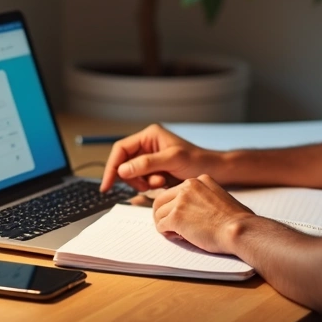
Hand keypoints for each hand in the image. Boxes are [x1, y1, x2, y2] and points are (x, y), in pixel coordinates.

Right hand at [100, 124, 222, 191]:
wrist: (214, 171)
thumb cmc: (197, 161)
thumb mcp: (172, 160)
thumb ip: (147, 164)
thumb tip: (122, 170)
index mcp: (149, 135)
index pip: (121, 149)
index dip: (112, 166)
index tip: (107, 184)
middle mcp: (147, 145)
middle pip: (124, 163)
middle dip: (133, 177)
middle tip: (147, 185)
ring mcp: (151, 158)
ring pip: (133, 174)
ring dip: (143, 183)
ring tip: (161, 183)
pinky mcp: (155, 170)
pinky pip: (142, 180)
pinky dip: (149, 186)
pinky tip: (163, 185)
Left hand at [152, 175, 253, 253]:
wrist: (238, 229)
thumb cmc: (236, 220)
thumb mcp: (221, 197)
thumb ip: (205, 197)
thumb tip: (194, 210)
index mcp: (199, 180)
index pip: (175, 190)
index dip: (174, 205)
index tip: (179, 215)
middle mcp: (188, 186)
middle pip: (162, 199)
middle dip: (162, 213)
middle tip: (167, 224)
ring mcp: (181, 200)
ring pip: (159, 213)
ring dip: (164, 224)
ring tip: (174, 232)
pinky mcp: (176, 216)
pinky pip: (161, 225)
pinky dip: (165, 232)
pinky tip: (176, 236)